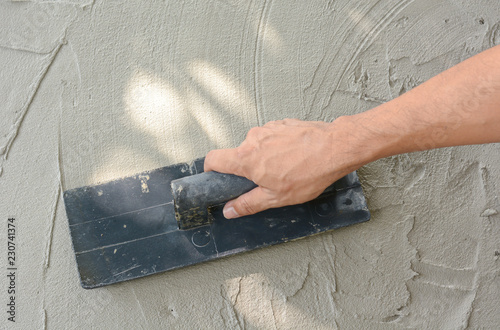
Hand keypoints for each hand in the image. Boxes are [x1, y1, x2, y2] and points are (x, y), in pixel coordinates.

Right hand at [204, 118, 367, 218]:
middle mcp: (253, 139)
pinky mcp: (282, 123)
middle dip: (248, 168)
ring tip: (286, 167)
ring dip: (265, 157)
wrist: (335, 148)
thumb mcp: (276, 197)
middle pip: (239, 154)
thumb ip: (248, 204)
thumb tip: (230, 210)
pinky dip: (278, 147)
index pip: (213, 159)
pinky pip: (272, 137)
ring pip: (257, 145)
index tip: (215, 177)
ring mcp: (268, 128)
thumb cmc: (309, 172)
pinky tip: (294, 156)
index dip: (210, 170)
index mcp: (246, 159)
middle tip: (267, 180)